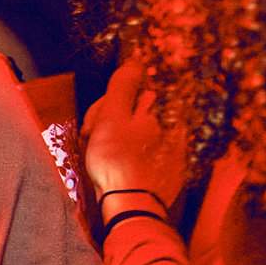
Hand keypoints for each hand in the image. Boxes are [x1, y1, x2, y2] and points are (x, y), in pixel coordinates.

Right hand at [81, 61, 188, 209]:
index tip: (94, 122)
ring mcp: (172, 149)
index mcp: (160, 110)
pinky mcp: (169, 169)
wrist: (131, 206)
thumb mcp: (113, 116)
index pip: (130, 94)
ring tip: (100, 158)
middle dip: (109, 123)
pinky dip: (129, 157)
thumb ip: (123, 86)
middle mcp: (172, 126)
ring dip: (115, 141)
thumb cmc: (117, 160)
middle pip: (133, 114)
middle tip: (92, 140)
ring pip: (136, 134)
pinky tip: (116, 169)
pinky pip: (143, 153)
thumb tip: (134, 58)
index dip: (107, 105)